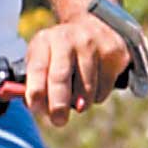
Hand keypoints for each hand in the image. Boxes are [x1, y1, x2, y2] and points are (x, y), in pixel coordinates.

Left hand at [24, 7, 136, 127]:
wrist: (94, 27)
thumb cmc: (61, 53)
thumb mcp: (43, 59)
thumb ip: (34, 83)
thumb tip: (34, 107)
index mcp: (44, 41)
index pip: (37, 68)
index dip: (35, 90)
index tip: (35, 108)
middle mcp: (67, 38)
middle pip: (60, 77)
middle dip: (58, 104)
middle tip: (58, 121)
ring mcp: (92, 44)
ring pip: (86, 89)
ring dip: (80, 103)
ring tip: (77, 97)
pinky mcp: (113, 53)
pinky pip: (104, 89)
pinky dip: (97, 96)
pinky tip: (95, 84)